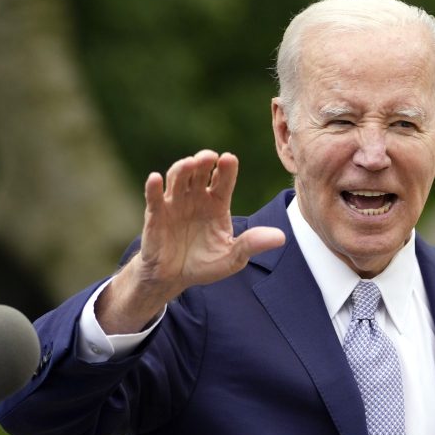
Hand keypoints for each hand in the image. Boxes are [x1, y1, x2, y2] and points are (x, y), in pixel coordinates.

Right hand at [96, 150, 285, 332]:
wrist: (174, 278)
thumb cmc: (205, 264)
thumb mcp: (233, 258)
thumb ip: (252, 244)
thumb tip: (281, 238)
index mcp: (217, 204)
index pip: (223, 180)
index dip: (226, 169)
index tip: (229, 159)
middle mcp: (196, 198)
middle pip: (200, 172)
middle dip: (204, 162)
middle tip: (210, 157)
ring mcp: (175, 203)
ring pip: (178, 178)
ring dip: (182, 169)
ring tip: (189, 164)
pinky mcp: (156, 214)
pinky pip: (154, 197)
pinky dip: (153, 187)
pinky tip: (155, 179)